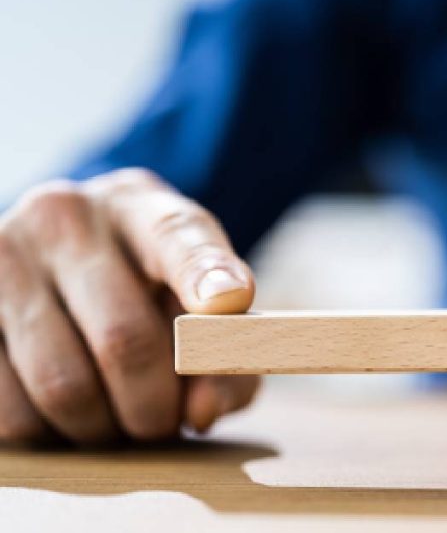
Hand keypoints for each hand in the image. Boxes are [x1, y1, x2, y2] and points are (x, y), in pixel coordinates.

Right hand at [0, 168, 258, 444]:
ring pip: (62, 384)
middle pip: (125, 339)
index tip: (229, 300)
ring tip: (116, 421)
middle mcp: (67, 217)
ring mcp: (3, 255)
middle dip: (155, 407)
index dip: (203, 274)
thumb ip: (226, 356)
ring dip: (101, 429)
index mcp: (142, 207)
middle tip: (163, 424)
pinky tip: (65, 415)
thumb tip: (200, 411)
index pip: (178, 237)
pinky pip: (8, 408)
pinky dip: (48, 434)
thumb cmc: (152, 290)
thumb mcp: (201, 306)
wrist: (61, 261)